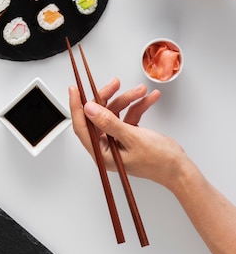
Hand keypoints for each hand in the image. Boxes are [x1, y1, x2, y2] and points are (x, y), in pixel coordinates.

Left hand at [69, 80, 187, 189]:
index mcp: (102, 153)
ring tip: (141, 91)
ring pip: (115, 112)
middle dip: (109, 97)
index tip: (74, 89)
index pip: (82, 127)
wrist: (180, 169)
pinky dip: (138, 106)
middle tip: (115, 84)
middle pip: (99, 115)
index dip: (77, 106)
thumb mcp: (132, 138)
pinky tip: (149, 98)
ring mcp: (118, 140)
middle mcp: (107, 147)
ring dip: (128, 99)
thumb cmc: (159, 161)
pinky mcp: (129, 135)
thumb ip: (109, 122)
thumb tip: (89, 109)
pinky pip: (129, 115)